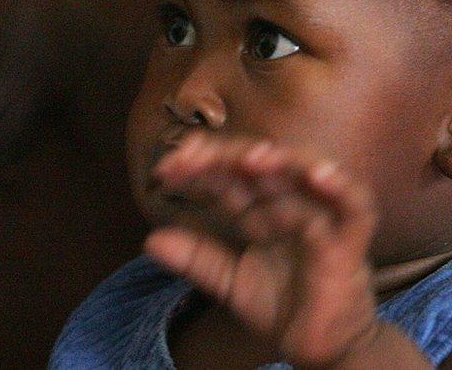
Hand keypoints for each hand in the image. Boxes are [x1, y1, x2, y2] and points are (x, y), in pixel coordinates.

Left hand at [144, 134, 381, 367]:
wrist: (316, 348)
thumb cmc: (278, 306)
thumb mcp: (227, 281)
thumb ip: (194, 259)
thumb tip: (150, 240)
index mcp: (256, 210)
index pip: (225, 177)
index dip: (197, 168)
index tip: (165, 171)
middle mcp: (286, 204)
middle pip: (258, 166)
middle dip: (226, 157)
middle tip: (193, 158)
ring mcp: (319, 218)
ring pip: (305, 174)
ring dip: (281, 160)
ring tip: (251, 159)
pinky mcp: (351, 242)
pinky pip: (355, 207)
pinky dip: (341, 187)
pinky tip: (318, 175)